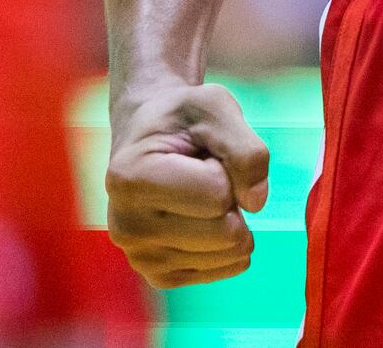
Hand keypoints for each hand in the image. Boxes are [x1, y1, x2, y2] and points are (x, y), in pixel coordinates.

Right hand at [105, 81, 271, 288]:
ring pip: (228, 254)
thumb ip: (246, 149)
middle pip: (226, 232)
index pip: (218, 193)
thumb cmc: (180, 120)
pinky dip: (227, 243)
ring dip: (230, 219)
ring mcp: (140, 258)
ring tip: (199, 195)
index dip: (225, 167)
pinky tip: (199, 218)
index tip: (198, 154)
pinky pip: (222, 269)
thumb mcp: (215, 107)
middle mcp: (126, 227)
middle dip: (233, 198)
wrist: (146, 138)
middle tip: (204, 175)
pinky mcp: (158, 276)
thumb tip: (256, 202)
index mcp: (130, 179)